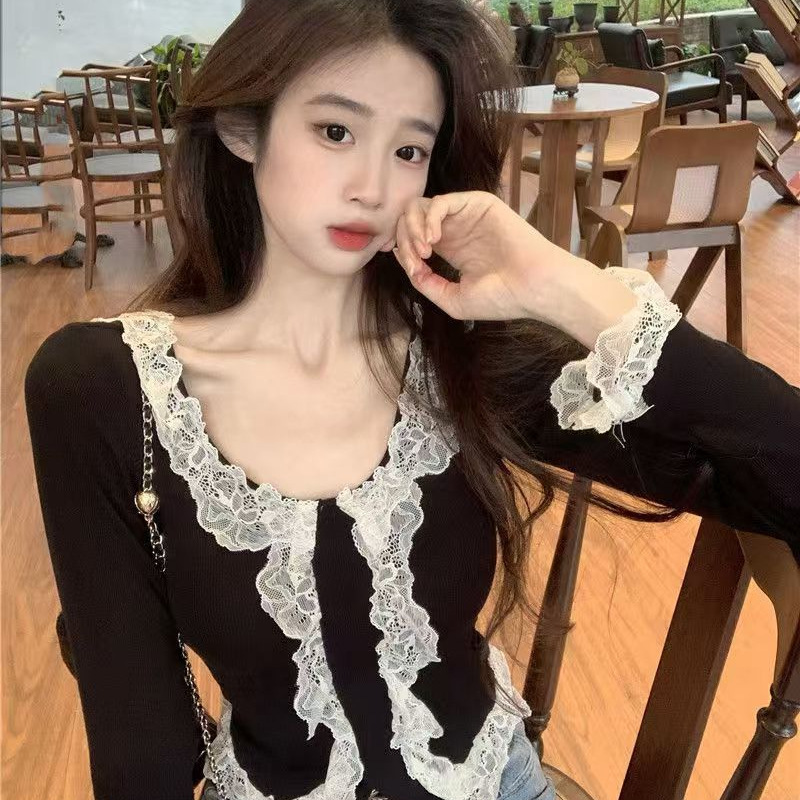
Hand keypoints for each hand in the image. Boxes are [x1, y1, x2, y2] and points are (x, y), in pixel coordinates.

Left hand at [389, 190, 585, 325]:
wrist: (533, 288)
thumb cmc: (501, 298)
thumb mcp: (453, 299)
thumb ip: (425, 284)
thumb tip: (406, 264)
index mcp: (450, 248)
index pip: (413, 237)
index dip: (404, 250)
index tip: (412, 269)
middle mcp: (456, 229)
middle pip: (412, 219)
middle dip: (404, 238)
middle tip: (416, 260)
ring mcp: (466, 215)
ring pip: (422, 207)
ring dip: (414, 229)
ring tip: (424, 251)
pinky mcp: (478, 204)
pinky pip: (441, 202)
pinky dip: (429, 219)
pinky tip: (433, 240)